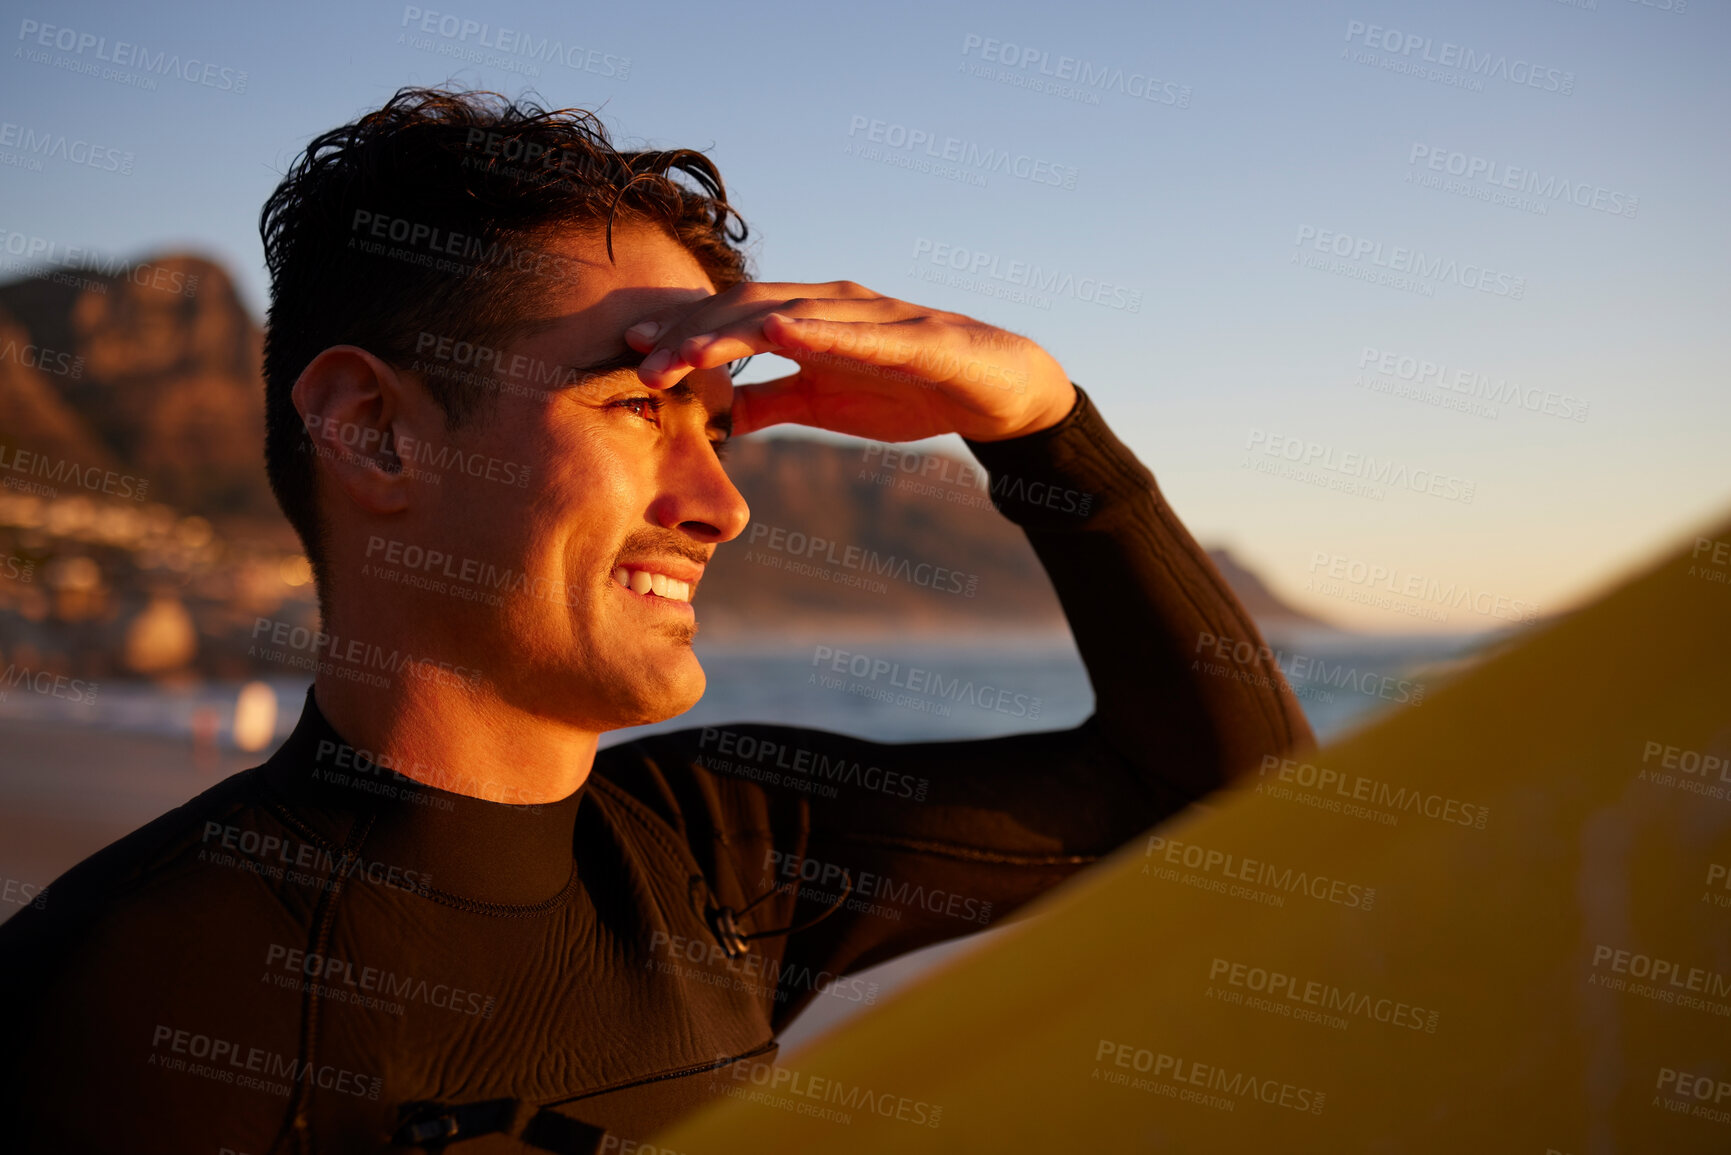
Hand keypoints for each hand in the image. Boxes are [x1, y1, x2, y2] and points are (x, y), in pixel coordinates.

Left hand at [622, 280, 1076, 442]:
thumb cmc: (912, 389)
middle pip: (746, 311)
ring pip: (789, 314)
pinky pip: (859, 331)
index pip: (732, 322)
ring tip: (685, 353)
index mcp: (808, 322)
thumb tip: (717, 417)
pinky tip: (778, 332)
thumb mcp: (826, 404)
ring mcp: (872, 316)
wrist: (1000, 389)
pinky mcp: (915, 335)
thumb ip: (773, 402)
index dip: (682, 334)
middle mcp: (831, 306)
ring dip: (731, 331)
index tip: (630, 354)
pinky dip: (817, 330)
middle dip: (689, 334)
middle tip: (637, 363)